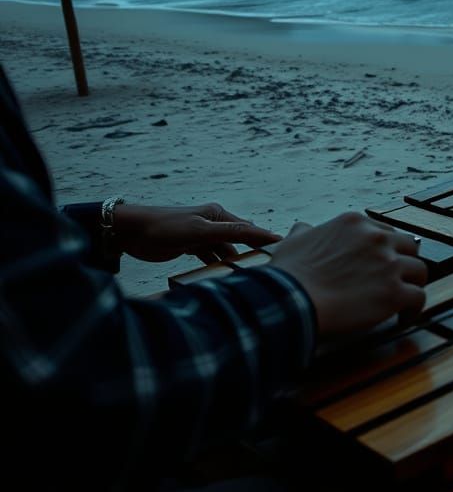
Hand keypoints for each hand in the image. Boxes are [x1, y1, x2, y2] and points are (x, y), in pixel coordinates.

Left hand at [113, 202, 280, 264]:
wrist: (129, 231)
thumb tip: (259, 232)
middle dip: (252, 252)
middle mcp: (212, 223)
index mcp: (217, 215)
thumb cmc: (163, 227)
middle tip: (268, 268)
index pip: (248, 229)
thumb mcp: (199, 231)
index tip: (284, 247)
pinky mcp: (189, 246)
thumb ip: (229, 233)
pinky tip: (223, 276)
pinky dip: (217, 264)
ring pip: (224, 250)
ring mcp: (201, 235)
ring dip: (233, 261)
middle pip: (239, 240)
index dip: (265, 239)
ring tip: (249, 276)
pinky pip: (210, 256)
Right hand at [268, 212, 426, 339]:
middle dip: (405, 263)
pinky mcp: (394, 293)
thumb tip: (304, 229)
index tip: (382, 264)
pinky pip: (419, 298)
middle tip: (398, 279)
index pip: (385, 232)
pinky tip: (403, 318)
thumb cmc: (289, 275)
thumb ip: (305, 232)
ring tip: (404, 300)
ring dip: (412, 285)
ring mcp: (388, 265)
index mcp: (355, 224)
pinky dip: (414, 310)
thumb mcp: (293, 241)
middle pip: (409, 247)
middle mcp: (376, 238)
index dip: (386, 250)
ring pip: (419, 271)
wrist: (291, 301)